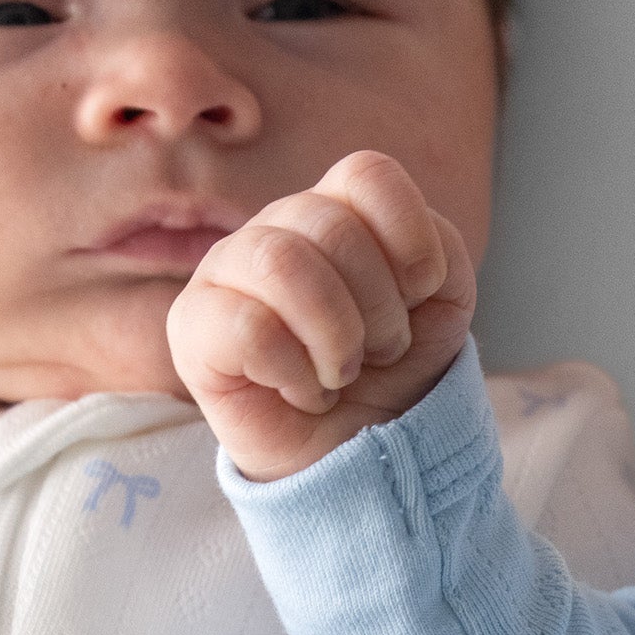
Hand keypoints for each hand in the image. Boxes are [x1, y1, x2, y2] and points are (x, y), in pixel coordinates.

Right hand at [168, 149, 476, 482]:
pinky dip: (295, 374)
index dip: (411, 243)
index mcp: (334, 209)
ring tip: (341, 374)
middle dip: (379, 309)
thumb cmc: (394, 375)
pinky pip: (248, 328)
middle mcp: (275, 228)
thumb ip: (439, 251)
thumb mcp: (443, 306)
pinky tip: (303, 393)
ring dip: (335, 337)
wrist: (363, 458)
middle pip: (330, 225)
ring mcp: (226, 272)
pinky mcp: (192, 328)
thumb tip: (398, 255)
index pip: (368, 176)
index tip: (417, 300)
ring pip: (280, 263)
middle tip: (378, 354)